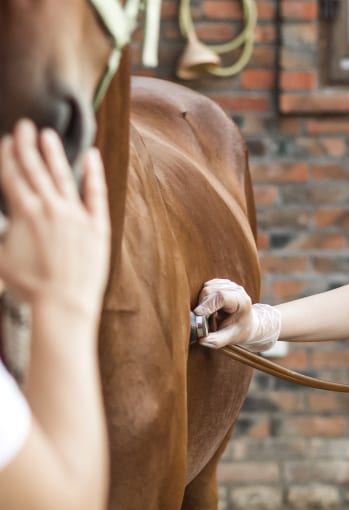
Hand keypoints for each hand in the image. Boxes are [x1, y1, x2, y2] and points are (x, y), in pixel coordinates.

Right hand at [0, 120, 109, 314]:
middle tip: (25, 125)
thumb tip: (2, 219)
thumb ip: (0, 232)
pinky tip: (92, 156)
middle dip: (27, 145)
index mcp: (25, 213)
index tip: (7, 140)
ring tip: (48, 135)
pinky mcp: (98, 228)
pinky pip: (96, 195)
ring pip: (63, 178)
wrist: (64, 304)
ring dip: (54, 154)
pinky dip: (94, 174)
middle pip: (36, 170)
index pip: (13, 176)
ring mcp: (76, 217)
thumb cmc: (30, 287)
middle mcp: (51, 209)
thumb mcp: (1, 257)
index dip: (8, 156)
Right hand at [193, 278, 280, 350]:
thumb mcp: (231, 338)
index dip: (207, 305)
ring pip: (207, 288)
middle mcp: (236, 289)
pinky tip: (211, 307)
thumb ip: (217, 340)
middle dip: (203, 306)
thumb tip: (201, 340)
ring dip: (203, 302)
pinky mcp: (222, 283)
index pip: (221, 297)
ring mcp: (229, 284)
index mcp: (241, 301)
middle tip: (205, 320)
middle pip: (210, 291)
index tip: (198, 314)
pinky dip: (205, 298)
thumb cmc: (240, 331)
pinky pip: (206, 287)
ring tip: (211, 314)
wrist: (248, 323)